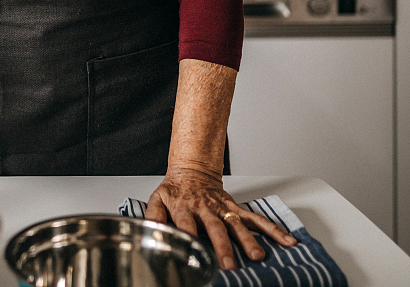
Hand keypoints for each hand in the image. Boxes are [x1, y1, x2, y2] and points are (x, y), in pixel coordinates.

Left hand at [146, 166, 296, 269]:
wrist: (192, 171)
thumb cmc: (175, 190)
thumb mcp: (157, 198)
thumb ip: (153, 214)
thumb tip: (148, 229)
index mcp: (184, 207)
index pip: (185, 224)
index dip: (188, 237)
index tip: (193, 253)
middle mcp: (206, 209)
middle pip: (215, 228)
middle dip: (222, 246)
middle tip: (228, 264)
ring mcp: (223, 209)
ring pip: (238, 224)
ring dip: (248, 240)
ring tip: (257, 256)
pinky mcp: (236, 208)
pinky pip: (256, 219)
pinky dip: (273, 229)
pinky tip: (286, 241)